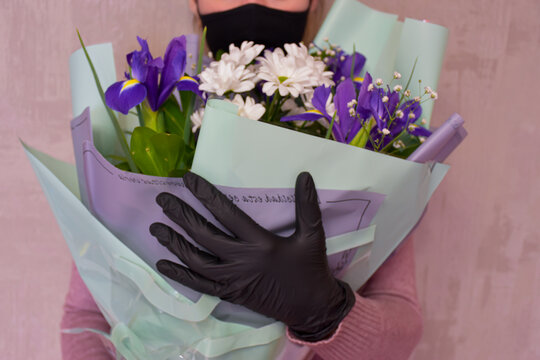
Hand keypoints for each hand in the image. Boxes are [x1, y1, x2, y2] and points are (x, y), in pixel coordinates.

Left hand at [150, 171, 354, 341]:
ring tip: (157, 227)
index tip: (187, 180)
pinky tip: (163, 263)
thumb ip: (307, 205)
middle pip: (204, 235)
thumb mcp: (313, 236)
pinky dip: (180, 274)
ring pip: (196, 260)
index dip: (205, 195)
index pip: (226, 213)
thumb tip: (304, 176)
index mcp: (260, 243)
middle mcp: (241, 260)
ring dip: (175, 243)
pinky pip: (199, 285)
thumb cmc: (310, 270)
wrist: (311, 308)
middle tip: (163, 199)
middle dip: (181, 215)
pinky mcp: (229, 293)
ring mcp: (232, 279)